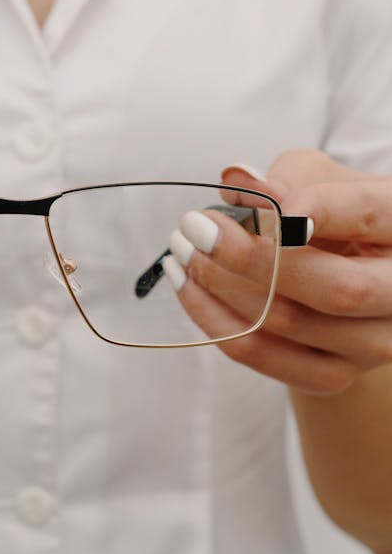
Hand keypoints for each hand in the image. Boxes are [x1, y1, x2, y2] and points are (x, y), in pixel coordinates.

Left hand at [166, 149, 391, 394]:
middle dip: (254, 258)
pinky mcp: (332, 376)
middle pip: (337, 289)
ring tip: (181, 250)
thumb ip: (287, 178)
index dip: (313, 208)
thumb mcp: (323, 180)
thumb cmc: (335, 215)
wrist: (350, 278)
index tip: (250, 201)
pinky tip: (187, 286)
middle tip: (195, 227)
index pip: (371, 216)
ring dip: (221, 286)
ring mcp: (372, 344)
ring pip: (291, 323)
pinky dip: (215, 320)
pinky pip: (262, 355)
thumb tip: (238, 183)